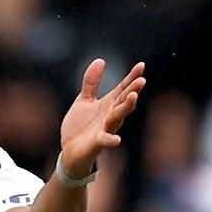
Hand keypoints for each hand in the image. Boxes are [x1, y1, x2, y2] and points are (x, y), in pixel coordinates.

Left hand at [59, 59, 145, 180]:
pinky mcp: (97, 142)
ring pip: (118, 117)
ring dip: (126, 107)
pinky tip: (117, 140)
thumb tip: (101, 60)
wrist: (70, 151)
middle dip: (133, 91)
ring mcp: (106, 129)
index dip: (132, 77)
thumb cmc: (80, 126)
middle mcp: (111, 115)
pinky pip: (105, 140)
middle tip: (142, 80)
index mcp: (109, 104)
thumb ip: (91, 82)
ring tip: (133, 97)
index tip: (141, 65)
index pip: (123, 88)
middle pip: (124, 101)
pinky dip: (111, 140)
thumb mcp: (84, 99)